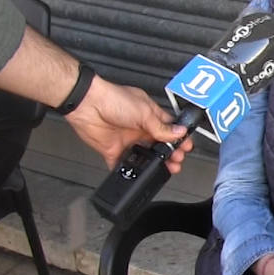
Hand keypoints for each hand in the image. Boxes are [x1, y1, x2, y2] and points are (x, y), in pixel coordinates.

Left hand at [64, 75, 193, 171]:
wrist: (87, 105)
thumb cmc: (113, 100)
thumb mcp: (144, 112)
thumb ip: (161, 127)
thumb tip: (179, 133)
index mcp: (150, 116)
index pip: (170, 129)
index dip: (179, 138)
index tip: (186, 147)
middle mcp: (140, 128)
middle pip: (159, 145)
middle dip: (170, 154)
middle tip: (176, 160)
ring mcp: (127, 140)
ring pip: (145, 157)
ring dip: (155, 164)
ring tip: (164, 170)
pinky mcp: (114, 150)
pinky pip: (123, 165)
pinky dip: (130, 171)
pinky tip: (138, 175)